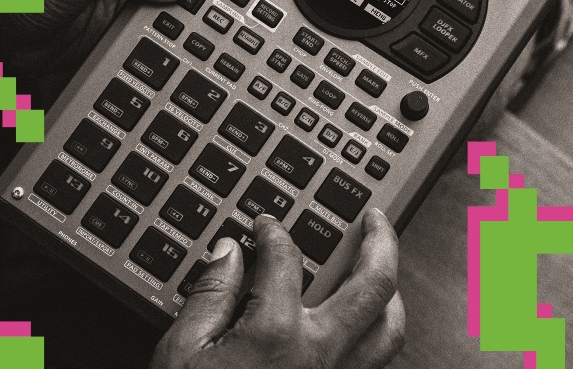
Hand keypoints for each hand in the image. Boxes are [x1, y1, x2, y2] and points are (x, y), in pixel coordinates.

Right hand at [151, 210, 405, 368]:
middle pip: (373, 284)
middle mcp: (320, 354)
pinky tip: (367, 330)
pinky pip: (377, 365)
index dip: (273, 232)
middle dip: (379, 241)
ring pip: (391, 329)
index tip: (264, 226)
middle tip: (374, 219)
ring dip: (392, 292)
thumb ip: (208, 296)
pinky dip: (380, 337)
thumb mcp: (180, 352)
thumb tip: (228, 253)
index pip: (285, 258)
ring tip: (383, 268)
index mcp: (276, 333)